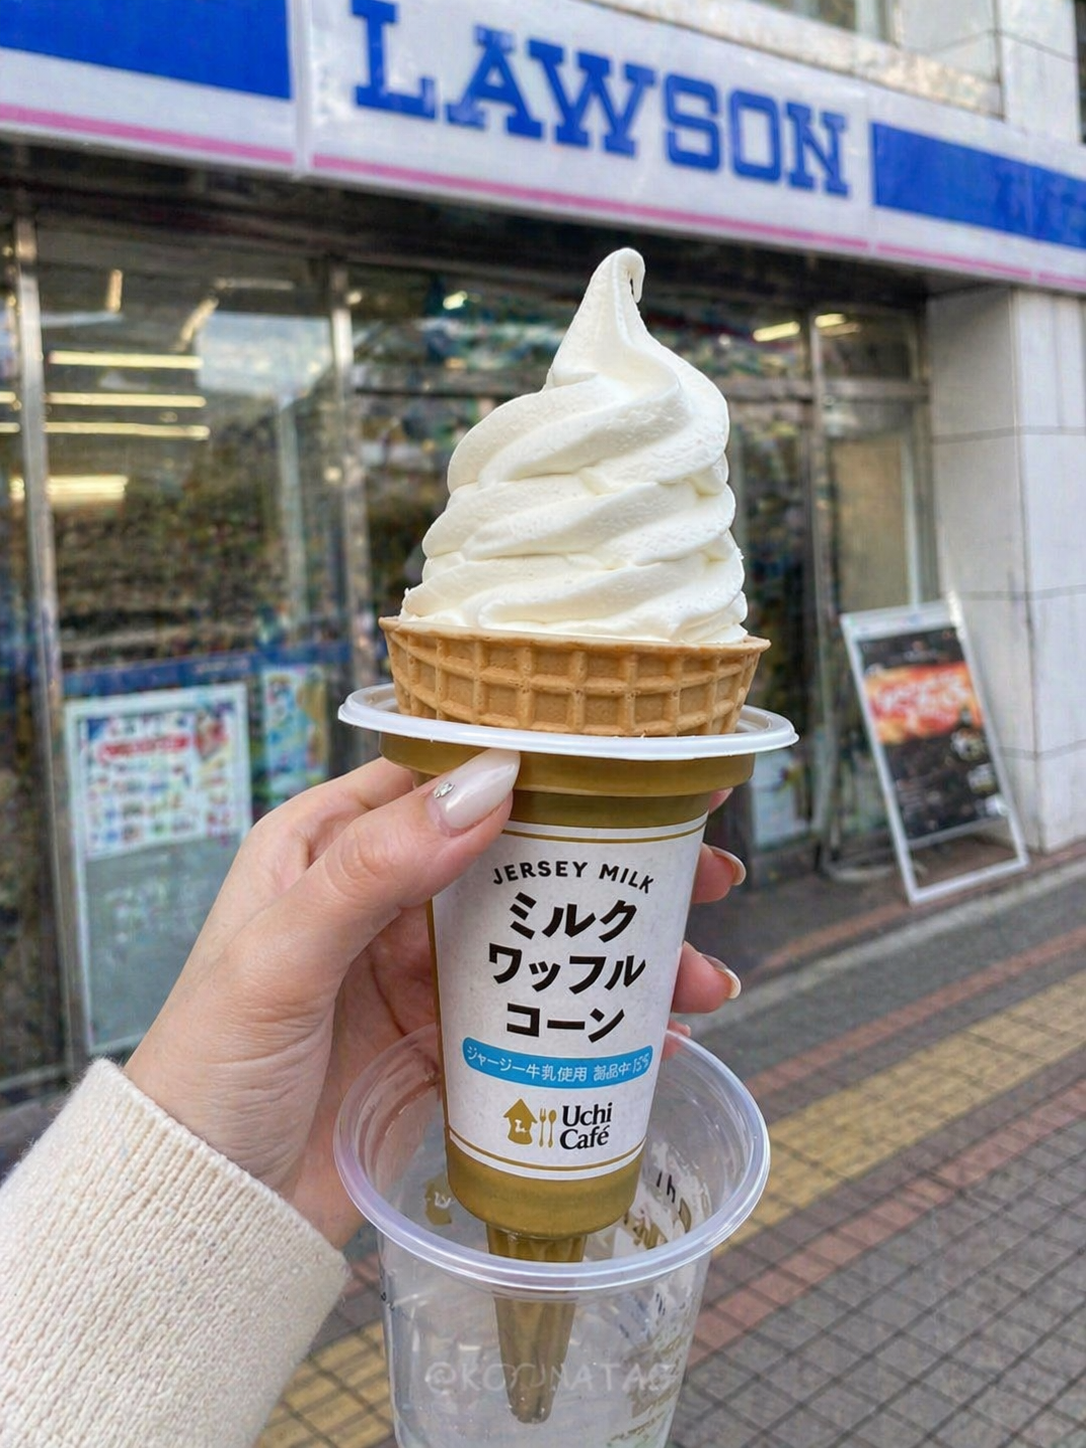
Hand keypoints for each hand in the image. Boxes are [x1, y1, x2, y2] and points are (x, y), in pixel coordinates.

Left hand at [126, 753, 744, 1247]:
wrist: (201, 1214)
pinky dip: (598, 1025)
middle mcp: (383, 896)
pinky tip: (660, 1037)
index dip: (544, 765)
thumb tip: (487, 784)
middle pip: (519, 856)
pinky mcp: (446, 1043)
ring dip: (621, 953)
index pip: (449, 778)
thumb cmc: (209, 1070)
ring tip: (704, 976)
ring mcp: (420, 972)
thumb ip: (374, 867)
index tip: (635, 766)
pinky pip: (537, 1019)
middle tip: (705, 868)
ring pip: (541, 939)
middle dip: (614, 862)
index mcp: (330, 846)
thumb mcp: (279, 957)